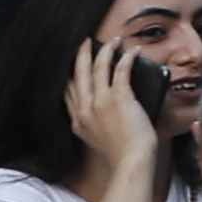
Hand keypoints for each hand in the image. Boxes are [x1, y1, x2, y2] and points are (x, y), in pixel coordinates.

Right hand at [66, 35, 157, 181]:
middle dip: (81, 56)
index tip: (73, 63)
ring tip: (113, 40)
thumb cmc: (121, 153)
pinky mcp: (118, 98)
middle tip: (85, 42)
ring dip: (105, 50)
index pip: (69, 92)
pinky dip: (126, 57)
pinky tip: (132, 50)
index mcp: (78, 121)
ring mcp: (100, 103)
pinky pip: (120, 70)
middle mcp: (84, 110)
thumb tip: (103, 108)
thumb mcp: (97, 138)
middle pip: (78, 75)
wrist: (131, 161)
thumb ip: (94, 123)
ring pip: (97, 68)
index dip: (70, 75)